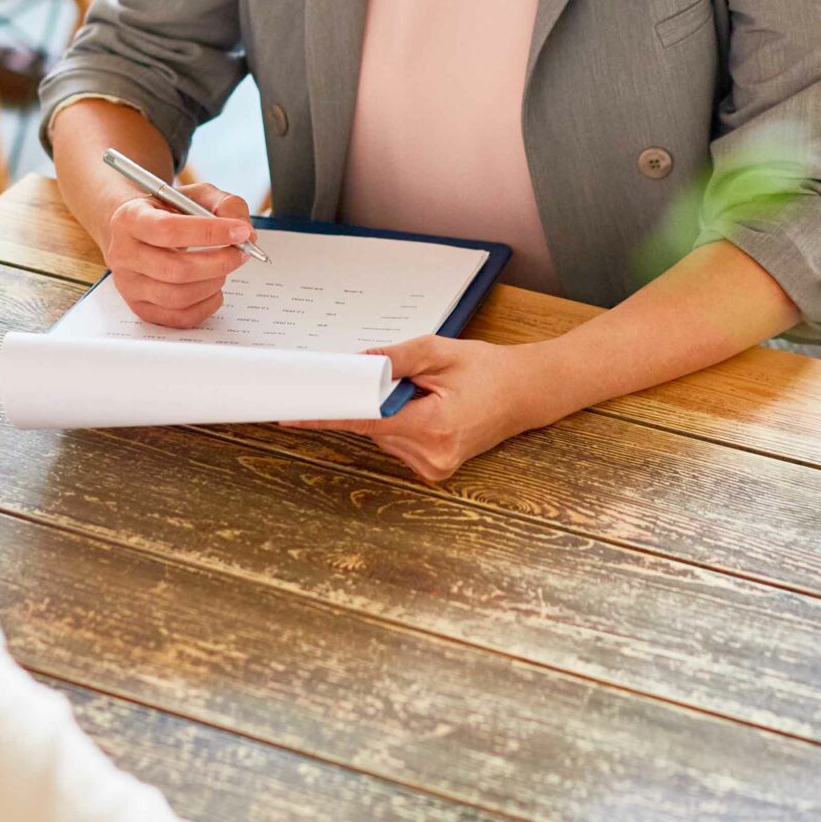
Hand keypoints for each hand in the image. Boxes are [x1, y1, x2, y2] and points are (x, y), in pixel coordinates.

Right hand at [102, 183, 253, 328]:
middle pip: (175, 269)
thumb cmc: (168, 212)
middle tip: (242, 252)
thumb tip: (245, 233)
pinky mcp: (141, 308)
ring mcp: (129, 285)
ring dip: (214, 282)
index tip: (240, 231)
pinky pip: (180, 317)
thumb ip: (224, 205)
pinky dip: (207, 304)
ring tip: (224, 266)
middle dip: (219, 262)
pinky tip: (213, 286)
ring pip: (178, 296)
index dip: (209, 232)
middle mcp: (124, 254)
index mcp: (130, 218)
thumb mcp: (194, 195)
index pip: (167, 230)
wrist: (137, 232)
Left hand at [290, 336, 551, 482]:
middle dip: (374, 400)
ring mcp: (434, 467)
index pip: (365, 421)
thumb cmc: (489, 370)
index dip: (327, 415)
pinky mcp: (434, 469)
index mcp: (434, 426)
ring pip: (383, 435)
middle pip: (373, 427)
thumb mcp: (439, 352)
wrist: (526, 393)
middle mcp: (432, 456)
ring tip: (430, 394)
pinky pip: (398, 443)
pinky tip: (430, 410)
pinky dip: (401, 424)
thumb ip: (394, 359)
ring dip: (391, 412)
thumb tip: (353, 364)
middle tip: (404, 379)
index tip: (293, 414)